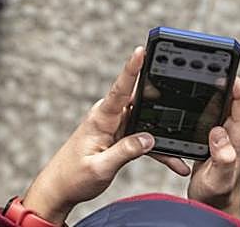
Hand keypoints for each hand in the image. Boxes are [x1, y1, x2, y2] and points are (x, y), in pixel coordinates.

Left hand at [22, 47, 188, 223]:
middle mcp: (109, 117)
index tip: (141, 50)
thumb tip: (148, 138)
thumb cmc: (72, 177)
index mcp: (101, 118)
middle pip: (140, 101)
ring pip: (147, 122)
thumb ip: (124, 152)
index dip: (132, 68)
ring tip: (180, 151)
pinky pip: (143, 138)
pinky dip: (157, 149)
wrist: (59, 189)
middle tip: (181, 94)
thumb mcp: (100, 168)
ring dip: (163, 135)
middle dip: (161, 97)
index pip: (119, 89)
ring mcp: (115, 126)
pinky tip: (174, 161)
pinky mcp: (119, 137)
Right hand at [187, 78, 239, 219]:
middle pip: (233, 91)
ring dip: (211, 90)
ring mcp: (232, 128)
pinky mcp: (222, 131)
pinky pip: (217, 109)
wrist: (216, 204)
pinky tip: (195, 102)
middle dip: (218, 80)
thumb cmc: (217, 194)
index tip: (214, 69)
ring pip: (224, 98)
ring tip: (194, 83)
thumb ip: (223, 157)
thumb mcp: (218, 178)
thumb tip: (219, 134)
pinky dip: (206, 103)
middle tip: (198, 72)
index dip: (232, 78)